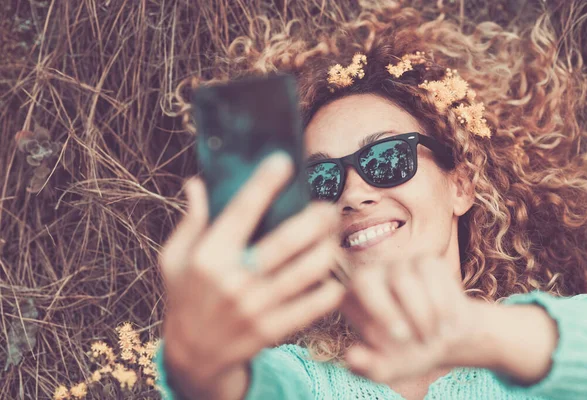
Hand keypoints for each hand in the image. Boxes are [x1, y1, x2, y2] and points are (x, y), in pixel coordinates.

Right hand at [160, 153, 344, 398]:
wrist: (193, 355)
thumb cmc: (185, 297)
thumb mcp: (174, 258)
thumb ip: (190, 221)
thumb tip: (195, 183)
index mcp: (208, 257)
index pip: (241, 211)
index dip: (264, 183)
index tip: (283, 162)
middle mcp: (232, 281)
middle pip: (286, 241)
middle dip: (315, 218)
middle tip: (328, 207)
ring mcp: (254, 308)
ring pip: (306, 271)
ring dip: (328, 249)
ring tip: (334, 237)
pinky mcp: (272, 330)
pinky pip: (313, 306)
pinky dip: (331, 288)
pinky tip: (335, 275)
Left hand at [340, 255, 481, 384]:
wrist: (444, 342)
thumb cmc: (407, 355)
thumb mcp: (387, 369)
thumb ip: (366, 367)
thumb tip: (350, 358)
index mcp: (352, 299)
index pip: (345, 295)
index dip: (371, 313)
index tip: (398, 338)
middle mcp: (371, 276)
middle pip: (366, 278)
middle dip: (387, 310)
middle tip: (406, 339)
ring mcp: (397, 265)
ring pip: (403, 279)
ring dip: (420, 314)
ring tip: (430, 338)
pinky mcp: (426, 261)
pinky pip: (431, 273)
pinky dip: (441, 302)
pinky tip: (445, 324)